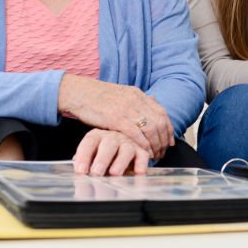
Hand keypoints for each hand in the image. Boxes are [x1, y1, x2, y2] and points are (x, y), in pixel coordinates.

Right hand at [58, 74, 174, 158]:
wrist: (78, 92)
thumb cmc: (96, 96)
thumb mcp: (121, 94)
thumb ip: (135, 101)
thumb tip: (151, 104)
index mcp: (137, 94)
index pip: (161, 112)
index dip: (168, 128)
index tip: (170, 140)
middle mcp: (136, 100)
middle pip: (159, 122)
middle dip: (164, 140)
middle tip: (163, 151)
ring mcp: (127, 109)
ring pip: (151, 129)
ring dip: (156, 145)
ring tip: (155, 155)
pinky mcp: (116, 118)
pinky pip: (136, 134)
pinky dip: (143, 145)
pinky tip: (145, 153)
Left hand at [73, 128, 151, 175]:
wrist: (119, 148)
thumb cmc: (100, 155)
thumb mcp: (90, 156)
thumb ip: (84, 162)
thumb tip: (80, 172)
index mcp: (97, 136)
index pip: (89, 143)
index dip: (84, 156)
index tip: (80, 171)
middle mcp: (113, 137)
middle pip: (109, 144)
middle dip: (102, 159)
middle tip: (96, 173)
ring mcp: (127, 143)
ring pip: (126, 149)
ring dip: (120, 162)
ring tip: (114, 174)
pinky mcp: (140, 151)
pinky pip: (142, 156)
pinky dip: (141, 164)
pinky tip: (138, 173)